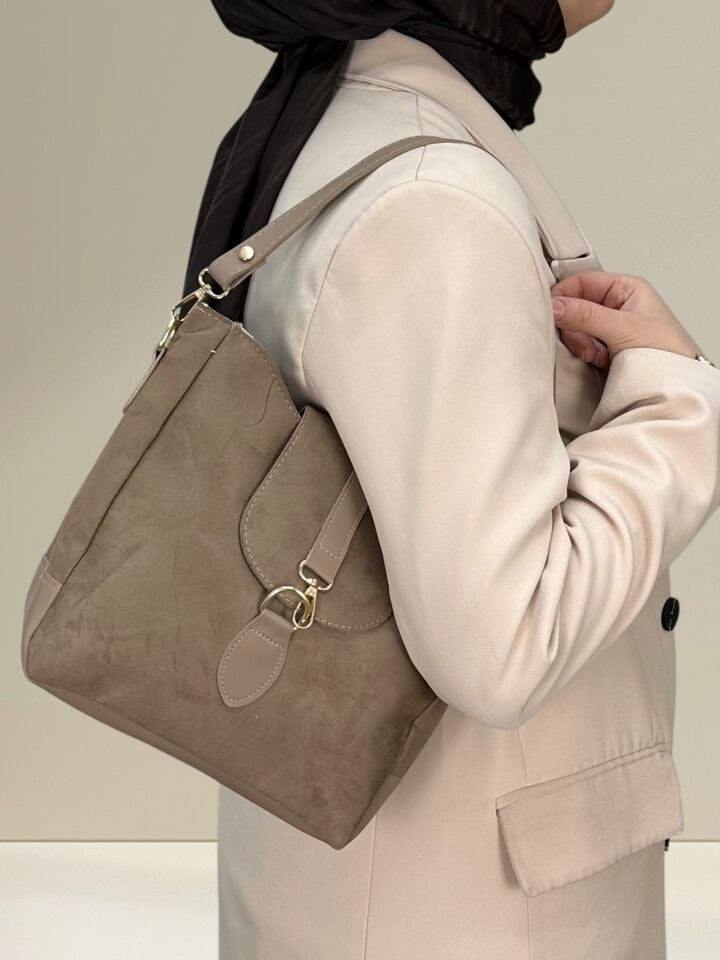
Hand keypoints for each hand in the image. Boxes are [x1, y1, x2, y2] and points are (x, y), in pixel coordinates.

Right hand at [550, 271, 702, 370]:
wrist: (675, 387)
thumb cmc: (666, 352)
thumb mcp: (623, 327)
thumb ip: (586, 315)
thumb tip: (554, 306)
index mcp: (625, 288)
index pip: (582, 281)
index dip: (564, 295)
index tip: (551, 311)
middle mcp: (615, 305)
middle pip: (574, 306)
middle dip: (574, 326)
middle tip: (586, 340)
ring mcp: (607, 328)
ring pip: (574, 328)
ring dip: (580, 343)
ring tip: (597, 354)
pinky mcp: (602, 349)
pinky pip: (578, 345)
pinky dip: (582, 354)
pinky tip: (597, 360)